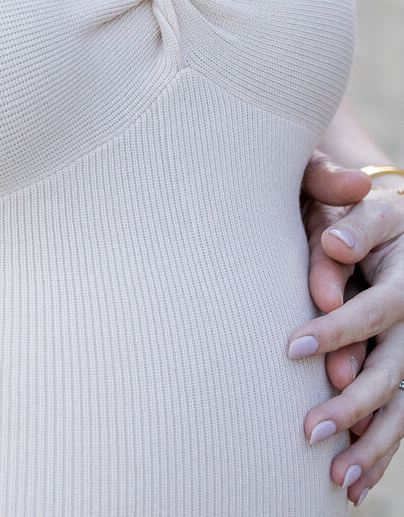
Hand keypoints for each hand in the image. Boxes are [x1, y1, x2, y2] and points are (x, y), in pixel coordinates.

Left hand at [290, 153, 403, 503]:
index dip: (337, 330)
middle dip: (352, 402)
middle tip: (307, 428)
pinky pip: (400, 417)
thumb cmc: (349, 208)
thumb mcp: (346, 199)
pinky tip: (351, 486)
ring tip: (333, 474)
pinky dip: (379, 451)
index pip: (373, 309)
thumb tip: (334, 244)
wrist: (380, 223)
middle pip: (392, 366)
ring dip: (369, 440)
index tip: (292, 348)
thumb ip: (340, 211)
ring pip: (400, 401)